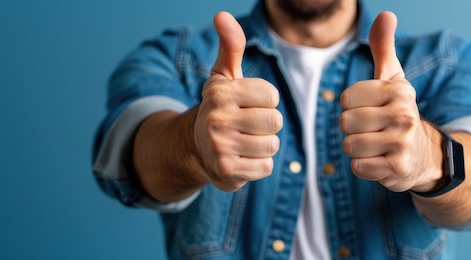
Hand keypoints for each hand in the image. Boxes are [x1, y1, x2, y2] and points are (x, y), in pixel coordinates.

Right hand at [193, 12, 282, 191]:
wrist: (195, 148)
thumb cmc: (221, 107)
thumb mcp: (224, 76)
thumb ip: (230, 46)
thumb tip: (222, 14)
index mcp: (220, 92)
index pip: (271, 95)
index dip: (265, 101)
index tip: (248, 104)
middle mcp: (216, 119)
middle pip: (274, 121)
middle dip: (267, 125)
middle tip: (248, 126)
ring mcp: (220, 147)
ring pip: (272, 145)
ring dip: (264, 146)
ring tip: (245, 142)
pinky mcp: (227, 172)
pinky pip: (266, 167)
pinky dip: (259, 165)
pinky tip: (243, 159)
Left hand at [340, 12, 442, 191]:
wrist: (423, 155)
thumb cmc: (398, 113)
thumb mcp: (393, 80)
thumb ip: (384, 47)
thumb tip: (386, 14)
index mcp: (398, 91)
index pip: (347, 99)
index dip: (352, 107)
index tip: (370, 110)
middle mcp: (404, 115)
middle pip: (346, 123)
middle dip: (352, 130)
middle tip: (372, 131)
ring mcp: (402, 143)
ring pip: (349, 146)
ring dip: (357, 149)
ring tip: (375, 146)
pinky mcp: (398, 169)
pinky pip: (358, 167)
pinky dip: (364, 167)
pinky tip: (380, 161)